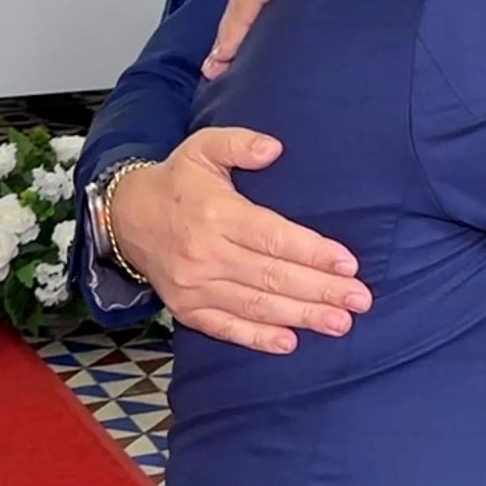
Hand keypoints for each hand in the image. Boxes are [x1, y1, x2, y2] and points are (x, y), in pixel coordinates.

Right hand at [106, 128, 370, 354]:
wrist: (125, 218)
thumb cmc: (178, 181)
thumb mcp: (203, 147)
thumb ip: (239, 143)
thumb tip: (274, 149)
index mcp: (216, 214)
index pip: (273, 238)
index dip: (313, 252)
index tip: (349, 264)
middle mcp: (205, 254)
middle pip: (272, 276)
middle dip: (320, 290)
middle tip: (360, 300)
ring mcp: (194, 287)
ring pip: (256, 305)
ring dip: (301, 316)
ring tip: (340, 323)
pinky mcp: (186, 309)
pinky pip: (225, 328)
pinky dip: (257, 338)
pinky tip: (290, 342)